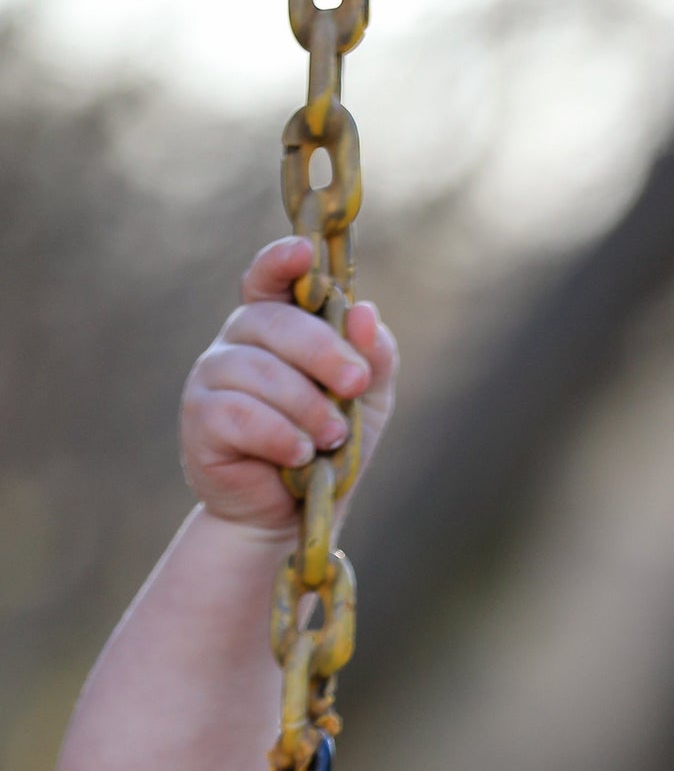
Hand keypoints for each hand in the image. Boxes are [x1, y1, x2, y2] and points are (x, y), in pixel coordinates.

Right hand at [181, 236, 398, 534]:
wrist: (293, 517)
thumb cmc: (328, 449)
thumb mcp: (367, 402)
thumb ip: (375, 357)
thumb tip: (365, 312)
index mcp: (276, 327)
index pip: (269, 280)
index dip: (282, 262)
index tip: (305, 253)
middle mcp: (238, 342)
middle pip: (275, 323)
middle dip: (323, 352)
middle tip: (355, 383)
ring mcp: (212, 376)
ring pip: (261, 372)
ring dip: (308, 407)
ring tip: (332, 439)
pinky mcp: (200, 417)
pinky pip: (239, 413)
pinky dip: (279, 435)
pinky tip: (299, 456)